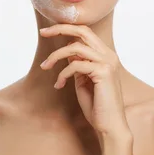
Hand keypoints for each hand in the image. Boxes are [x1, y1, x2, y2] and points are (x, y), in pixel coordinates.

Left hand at [39, 24, 130, 139]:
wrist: (110, 126)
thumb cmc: (97, 106)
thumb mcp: (83, 80)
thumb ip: (77, 64)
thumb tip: (66, 51)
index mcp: (106, 55)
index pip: (85, 32)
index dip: (65, 28)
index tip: (47, 31)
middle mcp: (109, 55)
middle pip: (83, 31)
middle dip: (60, 28)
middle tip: (43, 32)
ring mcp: (108, 62)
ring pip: (75, 47)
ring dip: (55, 56)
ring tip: (45, 67)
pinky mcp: (104, 72)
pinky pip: (75, 65)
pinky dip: (63, 73)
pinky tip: (58, 85)